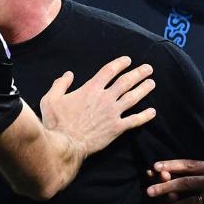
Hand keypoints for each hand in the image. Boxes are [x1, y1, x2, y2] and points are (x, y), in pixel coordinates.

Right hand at [40, 56, 156, 156]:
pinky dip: (145, 116)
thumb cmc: (56, 122)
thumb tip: (68, 74)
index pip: (109, 71)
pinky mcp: (117, 128)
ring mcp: (113, 113)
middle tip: (148, 68)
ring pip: (133, 98)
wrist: (66, 144)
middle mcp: (105, 98)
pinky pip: (134, 121)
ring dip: (144, 89)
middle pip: (126, 81)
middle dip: (138, 73)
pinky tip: (152, 112)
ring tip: (152, 83)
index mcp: (91, 88)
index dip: (120, 64)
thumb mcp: (51, 99)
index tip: (128, 60)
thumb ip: (60, 84)